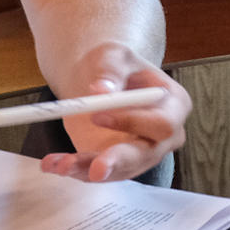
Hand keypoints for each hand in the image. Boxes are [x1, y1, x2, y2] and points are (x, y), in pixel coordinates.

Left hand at [45, 44, 191, 183]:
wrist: (99, 82)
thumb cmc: (114, 66)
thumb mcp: (112, 56)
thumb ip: (110, 70)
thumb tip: (101, 91)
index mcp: (174, 105)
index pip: (162, 123)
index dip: (133, 122)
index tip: (97, 115)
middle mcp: (164, 137)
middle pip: (147, 156)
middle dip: (118, 161)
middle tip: (95, 168)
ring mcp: (142, 154)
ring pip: (119, 170)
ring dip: (87, 168)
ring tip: (60, 163)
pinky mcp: (117, 165)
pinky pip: (98, 173)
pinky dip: (75, 169)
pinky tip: (54, 164)